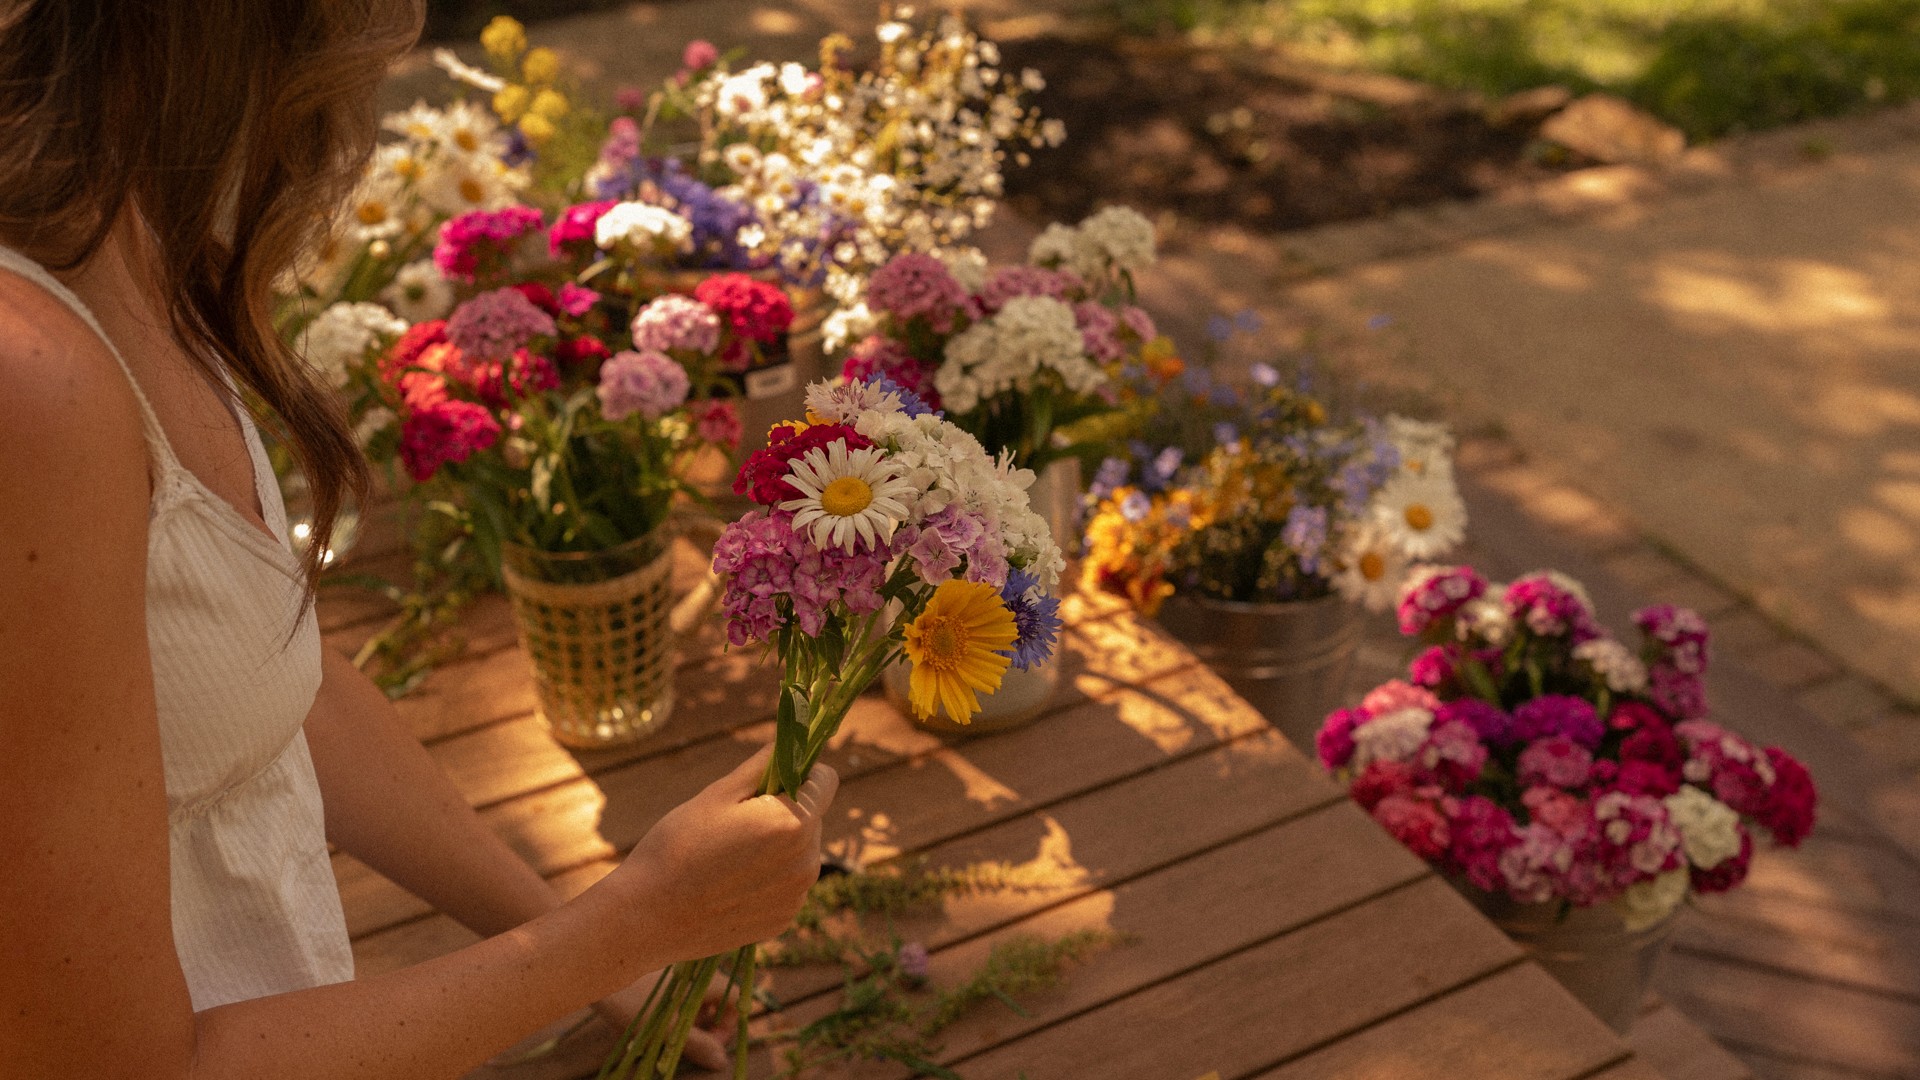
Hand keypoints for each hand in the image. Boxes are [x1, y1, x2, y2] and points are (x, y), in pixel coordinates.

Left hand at [593, 971, 733, 1071]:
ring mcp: (678, 973)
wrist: (594, 968)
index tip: (709, 1044)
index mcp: (706, 980)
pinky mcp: (659, 976)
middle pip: (717, 1001)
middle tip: (686, 1047)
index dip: (728, 1025)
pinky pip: (677, 996)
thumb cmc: (631, 999)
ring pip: (696, 1000)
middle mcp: (696, 972)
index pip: (736, 999)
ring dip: (688, 1023)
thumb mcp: (666, 1030)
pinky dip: (672, 1013)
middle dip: (707, 1028)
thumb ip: (697, 1045)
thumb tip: (722, 1062)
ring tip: (663, 1039)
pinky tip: (650, 1026)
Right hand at [610, 746, 837, 963]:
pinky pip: (787, 884)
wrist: (648, 916)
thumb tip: (791, 741)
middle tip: (735, 822)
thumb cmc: (678, 845)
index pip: (825, 780)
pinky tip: (730, 884)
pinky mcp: (783, 921)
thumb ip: (764, 765)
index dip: (799, 772)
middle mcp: (807, 863)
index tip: (768, 780)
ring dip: (778, 846)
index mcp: (794, 824)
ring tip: (728, 856)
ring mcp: (796, 897)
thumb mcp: (718, 794)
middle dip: (784, 811)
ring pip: (801, 852)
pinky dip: (768, 878)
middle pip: (812, 817)